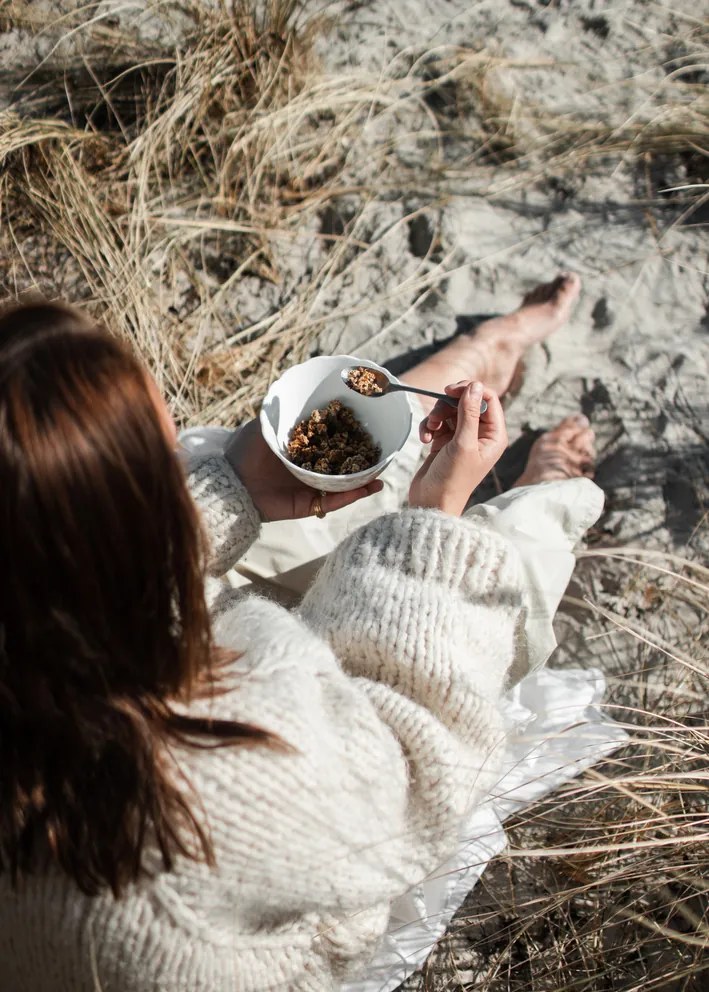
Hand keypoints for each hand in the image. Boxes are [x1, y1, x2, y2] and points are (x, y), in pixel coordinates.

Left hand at [224, 418, 383, 520]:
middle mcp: (308, 467)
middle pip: (341, 463)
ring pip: (343, 483)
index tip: (366, 425)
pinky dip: (353, 495)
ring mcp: (310, 487)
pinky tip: (371, 486)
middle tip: (381, 451)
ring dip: (364, 479)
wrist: (231, 484)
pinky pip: (334, 501)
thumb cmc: (243, 452)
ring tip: (383, 472)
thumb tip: (293, 389)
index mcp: (300, 448)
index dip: (347, 434)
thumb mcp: (262, 426)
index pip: (329, 439)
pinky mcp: (309, 505)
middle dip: (361, 458)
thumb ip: (280, 412)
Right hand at [408, 381, 506, 515]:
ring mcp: (462, 438)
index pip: (488, 399)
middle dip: (448, 405)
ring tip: (429, 429)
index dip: (470, 390)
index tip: (450, 391)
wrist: (431, 503)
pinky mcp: (445, 442)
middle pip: (466, 402)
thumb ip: (469, 412)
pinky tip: (424, 439)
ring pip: (449, 410)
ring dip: (436, 416)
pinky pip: (438, 422)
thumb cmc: (452, 479)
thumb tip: (475, 385)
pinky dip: (429, 426)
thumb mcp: (463, 444)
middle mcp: (481, 435)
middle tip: (436, 413)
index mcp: (494, 436)